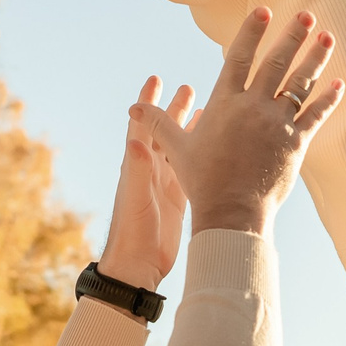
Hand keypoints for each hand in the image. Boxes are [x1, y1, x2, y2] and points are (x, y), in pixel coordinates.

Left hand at [99, 76, 195, 290]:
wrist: (137, 266)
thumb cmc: (133, 233)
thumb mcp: (137, 199)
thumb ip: (138, 170)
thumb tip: (137, 139)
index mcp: (137, 165)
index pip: (143, 125)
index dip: (148, 103)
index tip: (156, 78)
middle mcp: (150, 170)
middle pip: (164, 131)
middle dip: (173, 109)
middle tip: (189, 86)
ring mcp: (164, 183)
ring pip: (179, 147)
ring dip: (189, 128)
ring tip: (205, 108)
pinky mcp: (178, 198)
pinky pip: (190, 168)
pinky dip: (199, 153)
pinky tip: (211, 145)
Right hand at [131, 9, 341, 236]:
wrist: (232, 211)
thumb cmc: (202, 180)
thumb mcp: (176, 148)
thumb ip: (157, 123)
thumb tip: (133, 108)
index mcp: (225, 103)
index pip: (239, 57)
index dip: (252, 31)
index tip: (264, 10)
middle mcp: (254, 107)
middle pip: (276, 63)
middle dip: (292, 36)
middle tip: (307, 14)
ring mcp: (277, 124)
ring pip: (300, 84)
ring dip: (314, 59)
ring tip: (327, 37)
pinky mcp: (296, 143)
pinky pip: (315, 115)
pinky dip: (328, 98)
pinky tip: (339, 83)